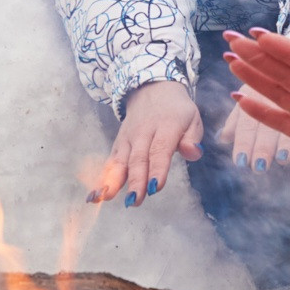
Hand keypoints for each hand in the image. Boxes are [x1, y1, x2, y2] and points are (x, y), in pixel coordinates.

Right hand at [94, 81, 201, 206]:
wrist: (152, 89)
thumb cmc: (176, 111)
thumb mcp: (192, 119)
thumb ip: (193, 139)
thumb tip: (193, 153)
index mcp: (166, 126)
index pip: (160, 149)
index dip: (157, 169)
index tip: (155, 187)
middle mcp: (143, 131)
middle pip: (138, 158)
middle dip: (135, 180)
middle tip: (135, 200)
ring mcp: (128, 137)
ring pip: (120, 160)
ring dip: (113, 180)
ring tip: (106, 197)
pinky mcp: (118, 143)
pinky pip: (110, 161)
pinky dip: (101, 177)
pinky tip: (95, 194)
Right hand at [222, 30, 289, 173]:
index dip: (283, 49)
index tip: (259, 35)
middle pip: (286, 72)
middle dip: (259, 55)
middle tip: (231, 38)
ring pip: (280, 93)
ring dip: (255, 77)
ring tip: (231, 61)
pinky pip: (284, 124)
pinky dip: (263, 113)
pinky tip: (241, 99)